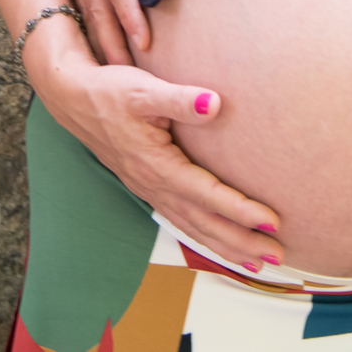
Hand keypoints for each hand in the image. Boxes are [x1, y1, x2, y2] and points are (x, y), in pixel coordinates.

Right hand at [40, 56, 284, 271]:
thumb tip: (214, 103)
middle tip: (277, 256)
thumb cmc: (110, 91)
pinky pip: (181, 221)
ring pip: (193, 228)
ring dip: (226, 246)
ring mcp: (150, 190)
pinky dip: (205, 237)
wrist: (74, 99)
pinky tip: (219, 243)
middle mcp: (154, 185)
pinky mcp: (148, 187)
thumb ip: (179, 99)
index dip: (240, 209)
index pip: (207, 194)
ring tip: (257, 262)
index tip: (272, 221)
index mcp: (157, 165)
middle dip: (241, 241)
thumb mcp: (143, 89)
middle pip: (204, 222)